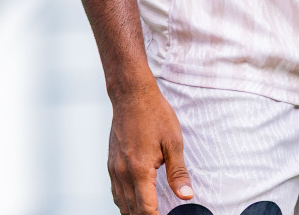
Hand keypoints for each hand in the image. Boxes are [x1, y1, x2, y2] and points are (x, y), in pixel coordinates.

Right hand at [106, 83, 192, 214]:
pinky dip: (124, 202)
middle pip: (132, 210)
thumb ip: (178, 173)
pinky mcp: (111, 162)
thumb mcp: (173, 142)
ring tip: (149, 213)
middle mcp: (123, 171)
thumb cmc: (154, 114)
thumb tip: (186, 195)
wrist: (131, 94)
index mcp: (139, 169)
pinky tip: (134, 203)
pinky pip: (115, 191)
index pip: (146, 209)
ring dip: (134, 213)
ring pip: (121, 203)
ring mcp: (114, 167)